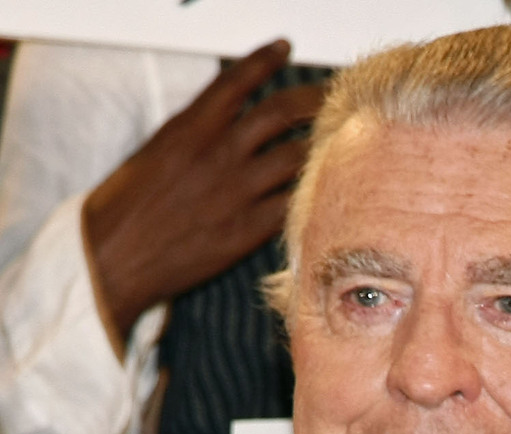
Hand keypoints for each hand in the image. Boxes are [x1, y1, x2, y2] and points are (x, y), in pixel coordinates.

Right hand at [81, 40, 326, 344]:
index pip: (235, 81)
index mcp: (189, 127)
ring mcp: (237, 191)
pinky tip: (328, 191)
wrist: (116, 254)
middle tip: (332, 95)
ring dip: (322, 146)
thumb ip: (195, 136)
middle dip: (311, 99)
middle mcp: (218, 153)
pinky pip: (293, 204)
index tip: (284, 48)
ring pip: (296, 157)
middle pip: (279, 113)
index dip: (264, 60)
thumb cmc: (127, 206)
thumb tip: (225, 128)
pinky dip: (312, 194)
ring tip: (340, 142)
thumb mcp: (155, 152)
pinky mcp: (249, 230)